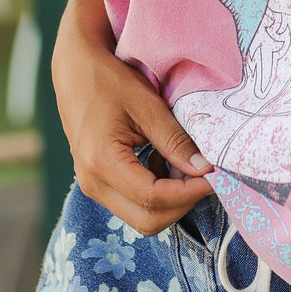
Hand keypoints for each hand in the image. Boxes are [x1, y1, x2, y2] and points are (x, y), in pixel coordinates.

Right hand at [52, 0, 215, 236]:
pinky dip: (157, 193)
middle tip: (205, 175)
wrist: (74, 70)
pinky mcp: (97, 182)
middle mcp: (92, 183)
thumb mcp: (146, 105)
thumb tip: (205, 169)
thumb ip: (175, 140)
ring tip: (186, 165)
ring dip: (171, 200)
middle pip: (148, 221)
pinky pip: (132, 203)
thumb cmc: (108, 80)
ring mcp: (92, 186)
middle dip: (182, 203)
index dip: (190, 192)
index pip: (154, 198)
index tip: (216, 175)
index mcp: (102, 162)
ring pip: (141, 216)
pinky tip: (164, 162)